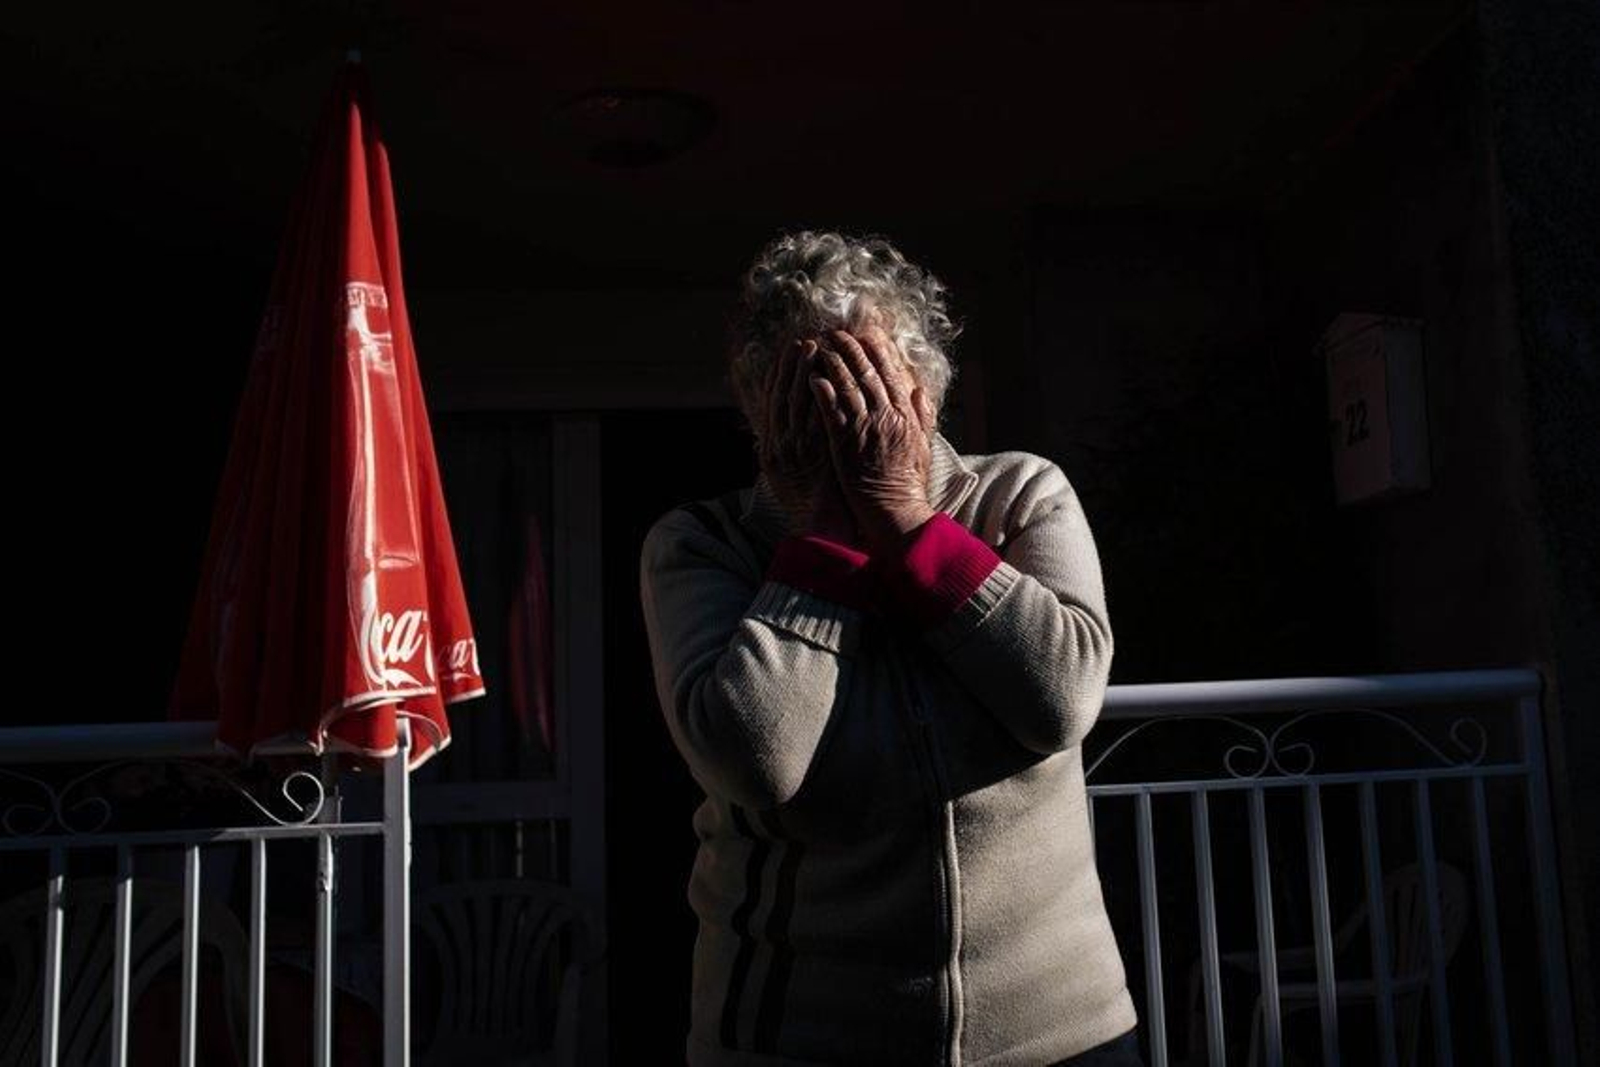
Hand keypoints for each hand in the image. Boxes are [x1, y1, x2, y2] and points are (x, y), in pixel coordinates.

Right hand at [757, 338, 859, 543]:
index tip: (785, 353)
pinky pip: (815, 418)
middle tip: (799, 341)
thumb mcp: (788, 475)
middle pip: (782, 397)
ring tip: (812, 347)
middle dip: (790, 367)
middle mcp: (779, 447)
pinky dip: (818, 395)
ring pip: (796, 403)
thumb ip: (786, 448)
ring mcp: (796, 450)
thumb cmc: (811, 504)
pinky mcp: (814, 455)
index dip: (778, 375)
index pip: (772, 403)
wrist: (821, 530)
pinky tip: (825, 376)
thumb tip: (783, 428)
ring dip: (802, 372)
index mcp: (772, 449)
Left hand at [808, 323, 938, 552]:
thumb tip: (920, 389)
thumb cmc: (908, 481)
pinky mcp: (844, 443)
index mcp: (905, 415)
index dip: (877, 350)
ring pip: (847, 387)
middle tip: (836, 332)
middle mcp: (885, 417)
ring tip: (819, 346)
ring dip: (833, 363)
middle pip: (867, 373)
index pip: (891, 373)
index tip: (867, 333)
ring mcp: (864, 429)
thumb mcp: (924, 445)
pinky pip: (831, 411)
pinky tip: (812, 376)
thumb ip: (923, 415)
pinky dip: (822, 391)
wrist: (894, 510)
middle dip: (851, 348)